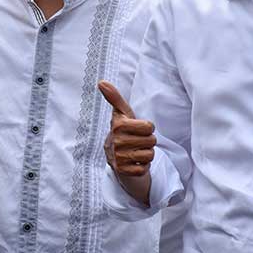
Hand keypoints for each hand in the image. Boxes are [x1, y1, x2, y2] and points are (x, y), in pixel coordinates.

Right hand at [99, 80, 155, 204]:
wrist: (116, 158)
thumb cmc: (123, 132)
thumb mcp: (121, 114)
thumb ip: (114, 97)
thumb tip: (101, 82)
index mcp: (118, 125)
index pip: (149, 126)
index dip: (147, 128)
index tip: (138, 129)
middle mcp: (116, 141)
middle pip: (152, 141)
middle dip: (148, 141)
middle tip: (137, 142)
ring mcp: (119, 157)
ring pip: (150, 154)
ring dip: (146, 154)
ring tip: (136, 151)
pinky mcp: (123, 171)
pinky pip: (145, 168)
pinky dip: (143, 166)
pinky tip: (134, 162)